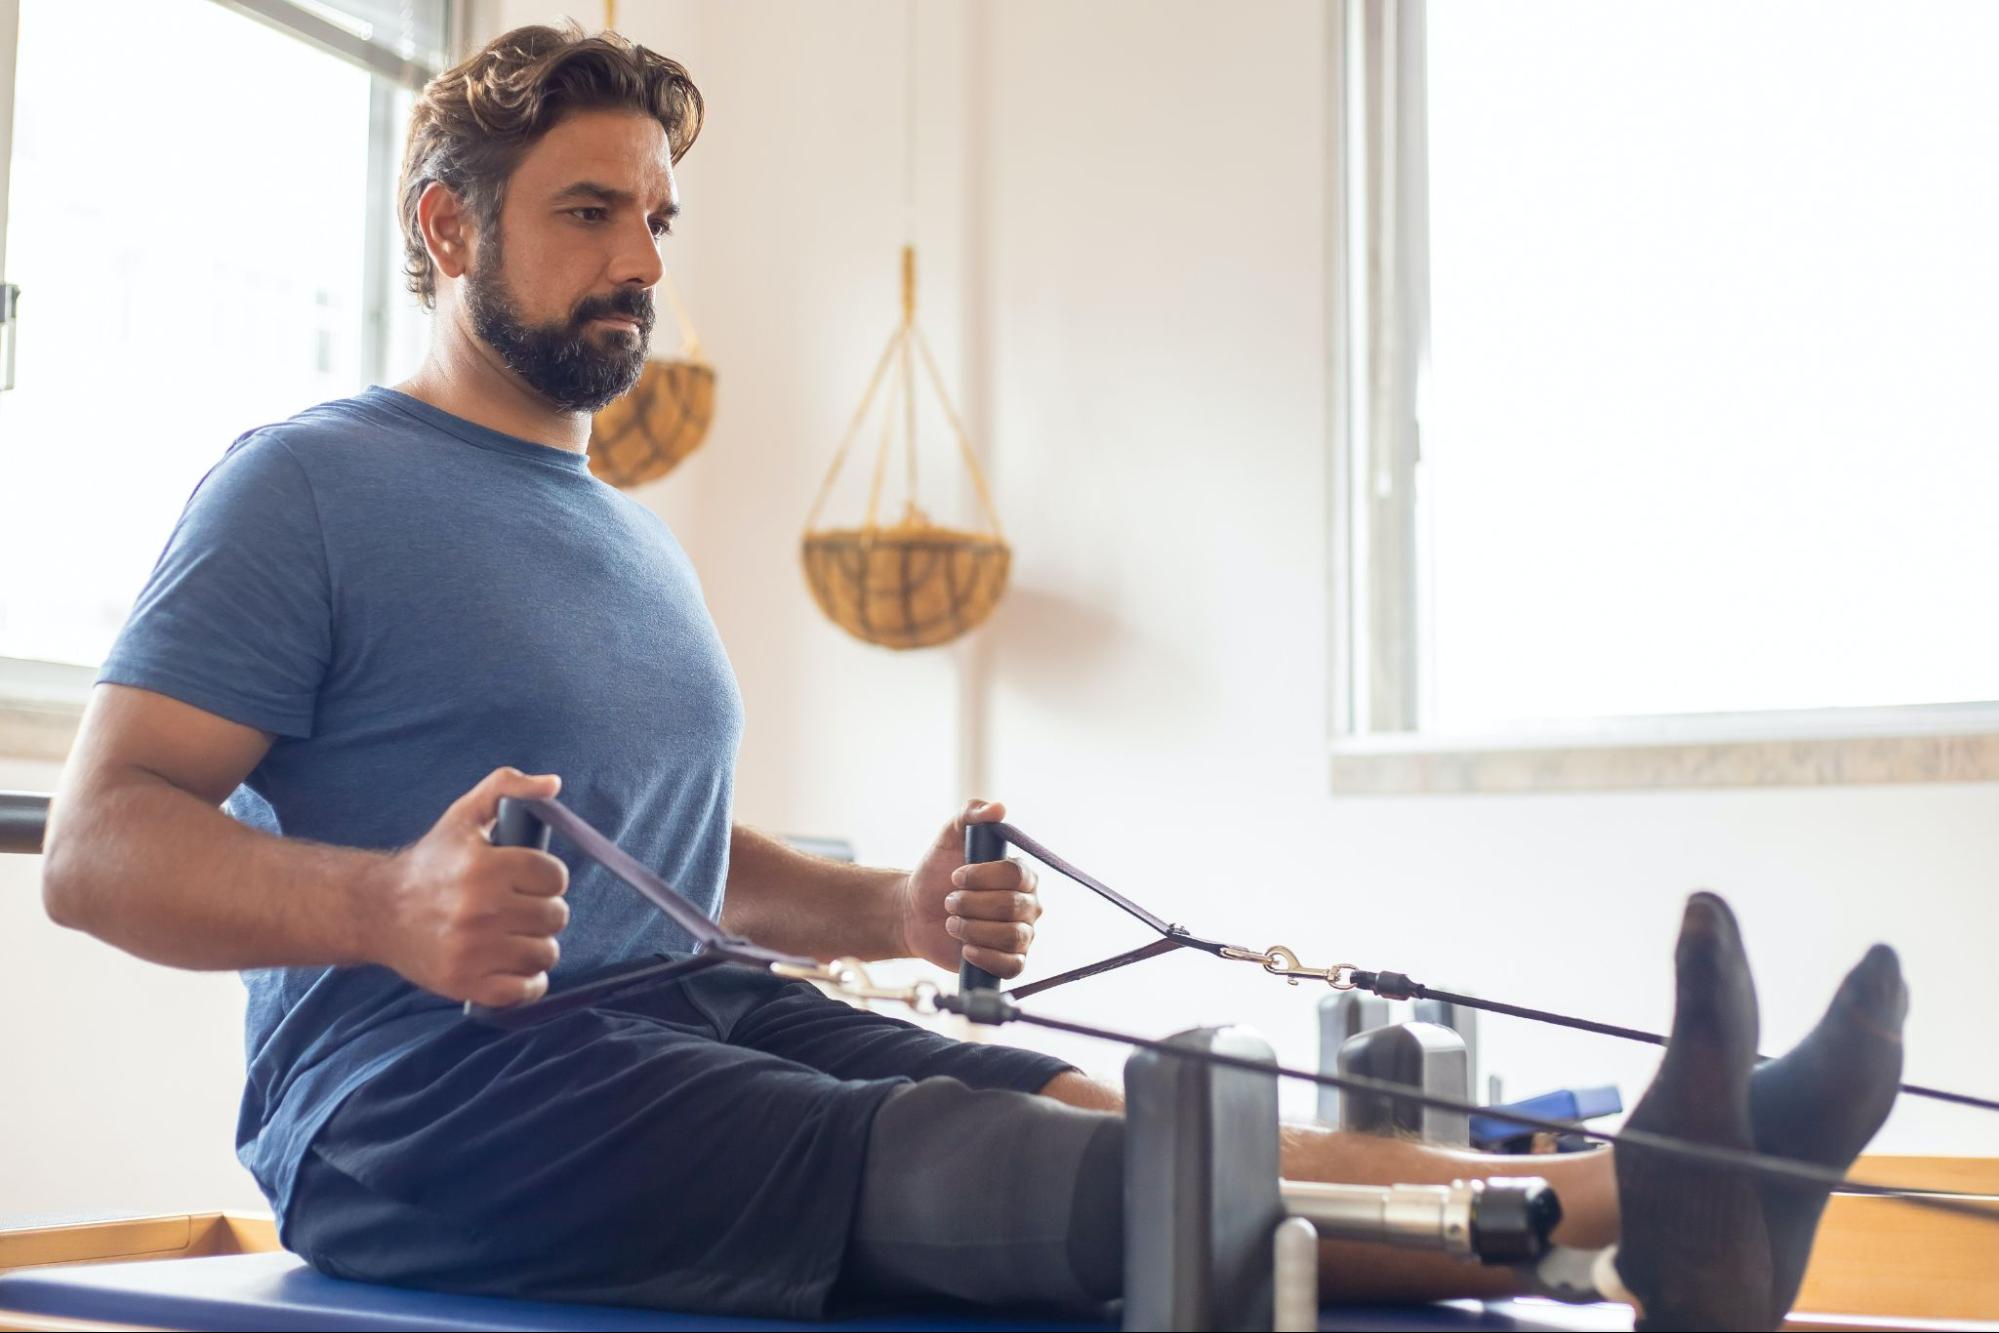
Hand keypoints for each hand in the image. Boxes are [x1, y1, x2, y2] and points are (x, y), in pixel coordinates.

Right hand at [367, 766, 570, 1006]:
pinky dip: (528, 983)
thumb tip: (553, 783)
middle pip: (555, 916)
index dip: (547, 877)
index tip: (531, 880)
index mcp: (484, 866)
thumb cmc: (431, 862)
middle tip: (522, 908)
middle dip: (544, 910)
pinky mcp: (464, 984)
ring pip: (544, 953)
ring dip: (537, 945)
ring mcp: (471, 951)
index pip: (555, 877)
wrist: (376, 911)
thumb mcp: (464, 815)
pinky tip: (515, 967)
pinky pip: (523, 991)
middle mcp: (478, 909)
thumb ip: (507, 787)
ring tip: (517, 935)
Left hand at [897, 799, 1042, 976]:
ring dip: (972, 930)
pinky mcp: (1009, 962)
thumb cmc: (936, 872)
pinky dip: (986, 957)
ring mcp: (1021, 935)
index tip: (955, 877)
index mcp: (1021, 875)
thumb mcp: (948, 837)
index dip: (983, 878)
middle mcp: (1028, 905)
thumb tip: (999, 808)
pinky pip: (1012, 966)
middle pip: (1013, 907)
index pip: (1017, 875)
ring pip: (1010, 937)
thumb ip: (971, 814)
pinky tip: (965, 949)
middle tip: (948, 901)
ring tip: (952, 922)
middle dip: (971, 905)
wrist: (914, 912)